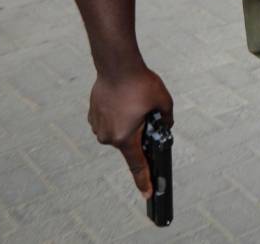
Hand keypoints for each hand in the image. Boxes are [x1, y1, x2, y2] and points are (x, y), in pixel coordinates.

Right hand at [87, 66, 172, 198]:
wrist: (116, 64)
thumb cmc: (140, 83)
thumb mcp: (163, 102)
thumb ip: (166, 119)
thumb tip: (165, 126)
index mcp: (126, 137)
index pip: (137, 165)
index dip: (144, 180)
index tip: (148, 194)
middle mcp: (109, 137)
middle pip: (130, 142)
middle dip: (139, 131)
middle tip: (144, 110)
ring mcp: (98, 127)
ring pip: (119, 131)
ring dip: (128, 122)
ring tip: (133, 101)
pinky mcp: (93, 116)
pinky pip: (109, 121)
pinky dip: (118, 115)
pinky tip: (123, 100)